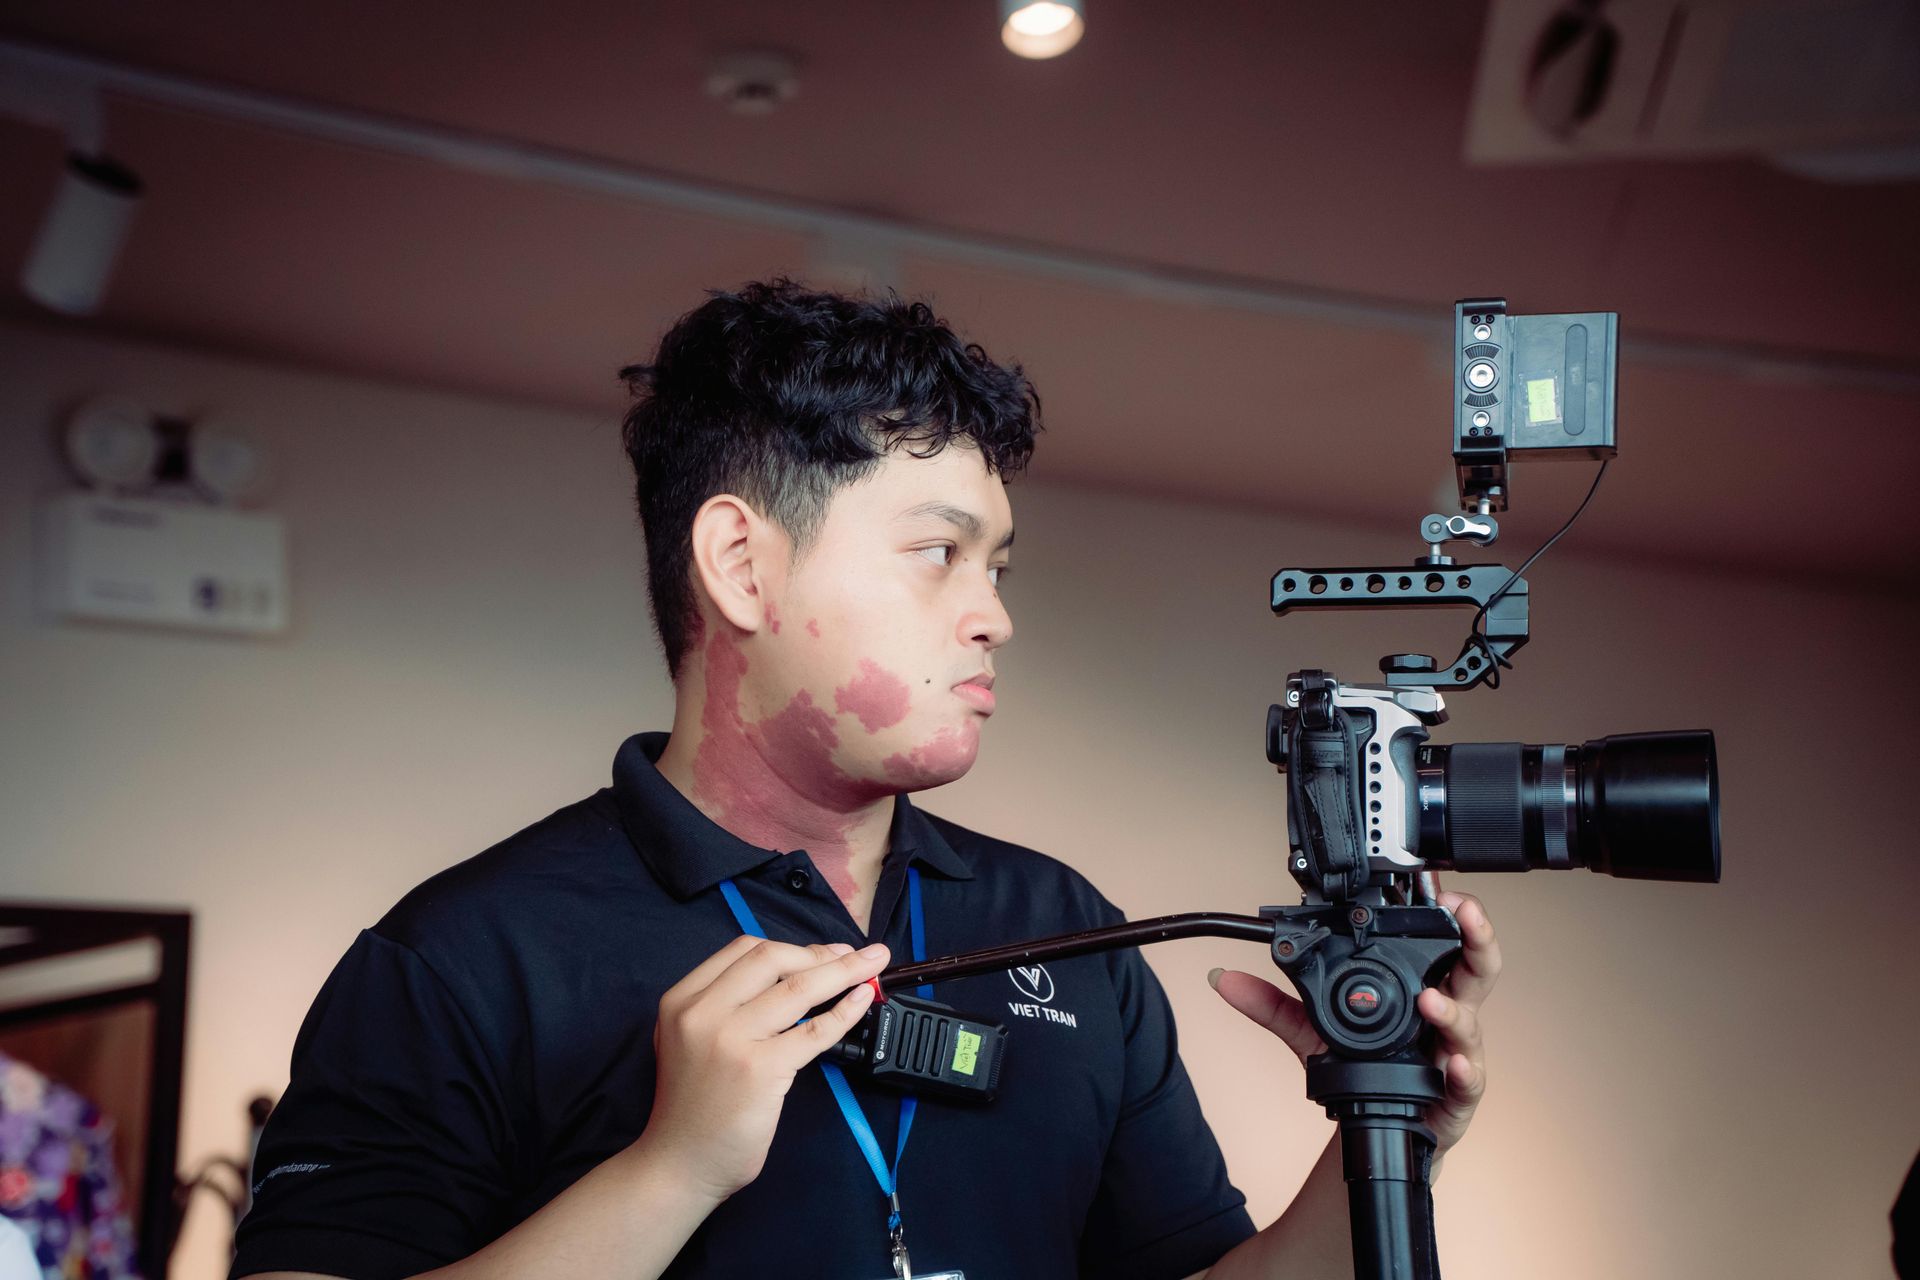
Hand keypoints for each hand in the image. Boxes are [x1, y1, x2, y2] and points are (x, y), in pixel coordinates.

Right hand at [641, 934, 888, 1200]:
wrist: (678, 1164)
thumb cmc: (692, 1108)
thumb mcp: (689, 1041)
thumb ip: (725, 1008)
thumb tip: (795, 977)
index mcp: (682, 999)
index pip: (744, 950)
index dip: (793, 946)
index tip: (825, 951)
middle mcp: (702, 1012)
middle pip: (773, 959)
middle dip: (821, 953)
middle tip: (855, 957)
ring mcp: (730, 1039)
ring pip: (798, 988)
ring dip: (844, 972)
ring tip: (873, 966)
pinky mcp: (759, 1069)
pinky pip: (813, 1030)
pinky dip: (844, 1011)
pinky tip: (862, 1001)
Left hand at [1207, 885, 1501, 1157]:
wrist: (1377, 1123)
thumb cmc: (1362, 1070)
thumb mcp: (1312, 1030)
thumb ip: (1272, 1002)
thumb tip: (1225, 979)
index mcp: (1421, 984)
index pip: (1440, 940)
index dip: (1450, 912)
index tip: (1442, 889)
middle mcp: (1447, 1011)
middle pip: (1477, 967)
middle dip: (1479, 937)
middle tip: (1466, 914)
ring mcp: (1455, 1050)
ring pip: (1471, 1022)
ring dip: (1454, 1010)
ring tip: (1431, 1000)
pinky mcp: (1456, 1091)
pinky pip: (1466, 1078)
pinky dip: (1461, 1069)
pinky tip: (1450, 1062)